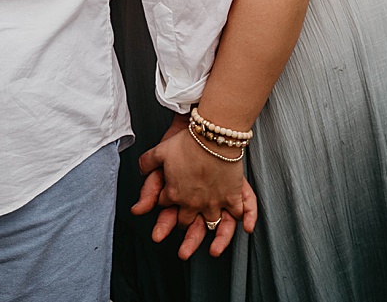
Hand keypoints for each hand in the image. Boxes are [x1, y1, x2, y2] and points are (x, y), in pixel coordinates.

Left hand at [133, 114, 253, 256]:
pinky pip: (241, 213)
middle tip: (183, 243)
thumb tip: (140, 172)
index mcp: (174, 195)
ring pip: (214, 225)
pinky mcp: (233, 196)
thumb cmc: (185, 143)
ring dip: (216, 240)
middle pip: (187, 222)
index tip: (167, 202)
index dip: (165, 203)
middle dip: (184, 229)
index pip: (166, 206)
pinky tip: (246, 228)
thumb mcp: (159, 151)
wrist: (210, 136)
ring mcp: (215, 202)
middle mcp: (194, 204)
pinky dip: (246, 220)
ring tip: (214, 251)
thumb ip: (147, 164)